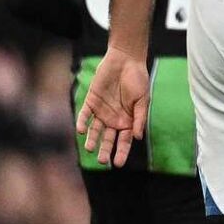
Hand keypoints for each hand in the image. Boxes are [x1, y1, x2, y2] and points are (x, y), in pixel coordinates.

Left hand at [76, 47, 148, 167]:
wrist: (125, 61)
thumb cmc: (138, 80)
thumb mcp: (142, 100)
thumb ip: (139, 118)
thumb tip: (137, 137)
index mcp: (128, 121)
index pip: (124, 141)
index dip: (122, 152)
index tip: (118, 163)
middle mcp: (114, 119)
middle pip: (108, 139)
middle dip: (105, 150)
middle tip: (102, 161)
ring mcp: (101, 111)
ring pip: (95, 130)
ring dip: (92, 139)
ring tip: (90, 149)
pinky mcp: (91, 101)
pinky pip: (85, 114)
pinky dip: (82, 122)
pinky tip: (81, 131)